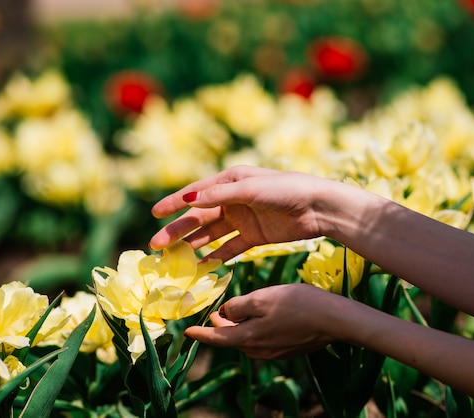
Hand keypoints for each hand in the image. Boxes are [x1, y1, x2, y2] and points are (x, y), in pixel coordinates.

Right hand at [149, 165, 357, 261]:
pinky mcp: (254, 236)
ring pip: (211, 234)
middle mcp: (233, 199)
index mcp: (230, 181)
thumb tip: (188, 200)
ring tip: (173, 259)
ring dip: (193, 245)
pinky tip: (201, 267)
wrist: (319, 207)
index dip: (174, 203)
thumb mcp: (251, 189)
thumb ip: (219, 196)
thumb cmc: (286, 189)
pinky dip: (216, 257)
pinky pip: (230, 248)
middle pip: (199, 217)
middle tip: (157, 246)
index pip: (196, 193)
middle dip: (178, 230)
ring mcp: (243, 218)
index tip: (154, 214)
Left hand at [183, 283, 352, 358]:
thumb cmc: (298, 303)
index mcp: (249, 338)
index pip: (217, 338)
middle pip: (232, 339)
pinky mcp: (288, 349)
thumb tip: (226, 313)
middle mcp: (260, 351)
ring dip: (239, 326)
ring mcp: (275, 352)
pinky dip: (255, 328)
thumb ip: (238, 306)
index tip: (187, 331)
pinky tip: (262, 316)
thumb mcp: (262, 298)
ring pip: (248, 339)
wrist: (335, 319)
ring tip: (237, 311)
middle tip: (216, 311)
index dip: (201, 333)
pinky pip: (263, 340)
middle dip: (221, 326)